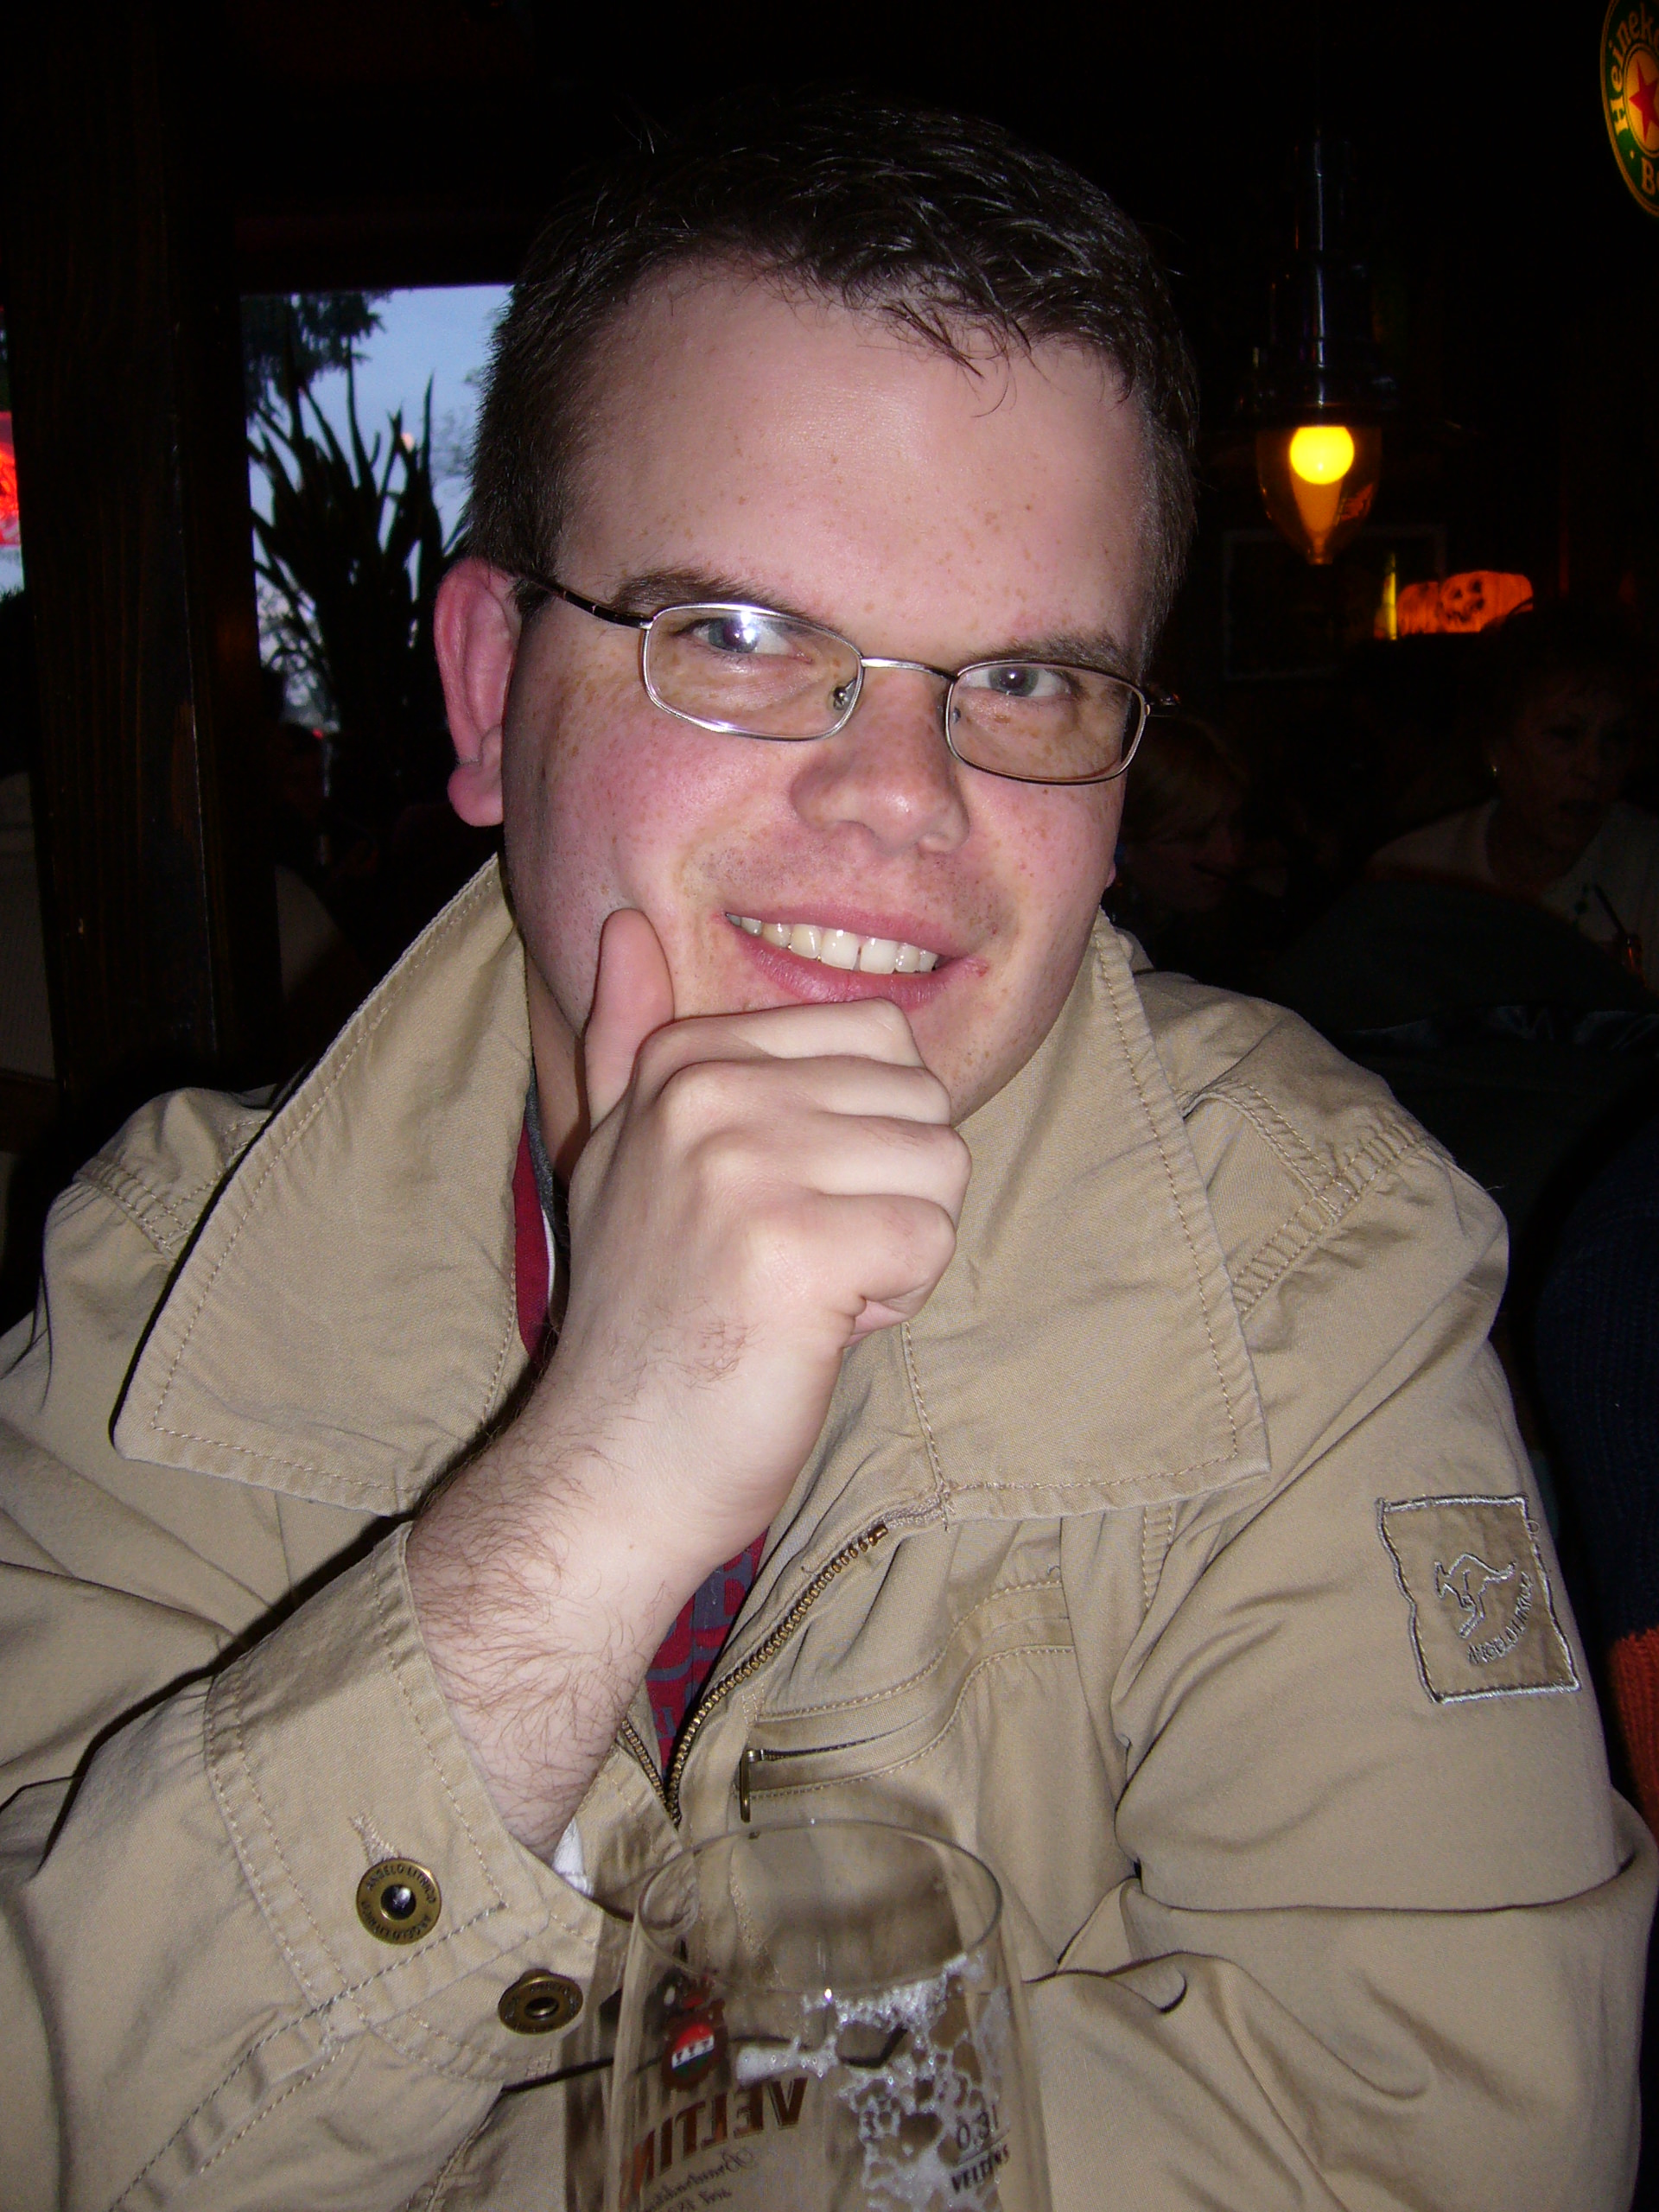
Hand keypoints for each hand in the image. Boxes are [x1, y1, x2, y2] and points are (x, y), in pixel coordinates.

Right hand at [408, 909, 968, 1851]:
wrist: (613, 1462)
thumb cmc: (645, 1317)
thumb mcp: (616, 1158)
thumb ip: (631, 1041)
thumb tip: (623, 925)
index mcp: (683, 1061)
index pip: (878, 1038)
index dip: (858, 1134)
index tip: (778, 1204)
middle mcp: (708, 1094)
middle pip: (922, 1101)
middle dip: (888, 1192)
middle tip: (797, 1260)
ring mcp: (746, 1165)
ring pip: (940, 1167)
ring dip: (898, 1247)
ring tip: (807, 1293)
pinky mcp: (793, 1247)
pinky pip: (934, 1238)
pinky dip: (896, 1299)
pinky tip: (818, 1329)